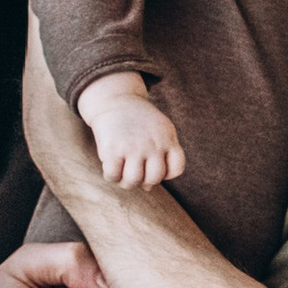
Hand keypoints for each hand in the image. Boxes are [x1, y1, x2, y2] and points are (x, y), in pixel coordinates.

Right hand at [75, 72, 185, 191]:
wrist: (116, 99)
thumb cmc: (138, 121)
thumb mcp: (157, 132)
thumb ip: (159, 158)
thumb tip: (147, 188)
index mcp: (168, 139)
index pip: (176, 169)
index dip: (166, 174)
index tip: (153, 165)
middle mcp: (152, 144)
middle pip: (154, 178)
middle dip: (143, 180)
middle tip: (134, 171)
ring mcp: (133, 147)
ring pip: (133, 180)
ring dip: (126, 182)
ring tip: (122, 172)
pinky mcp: (113, 149)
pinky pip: (113, 176)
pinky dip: (111, 176)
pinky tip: (110, 166)